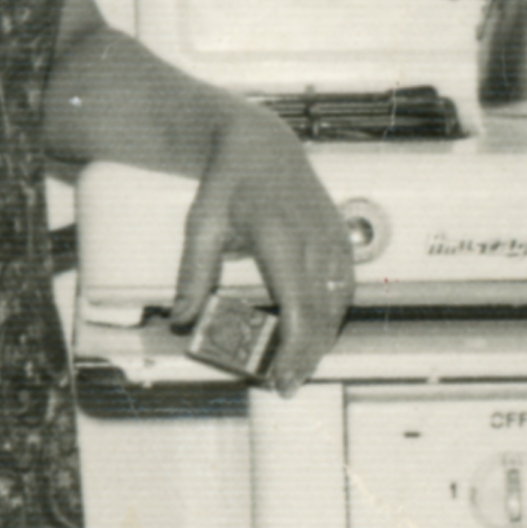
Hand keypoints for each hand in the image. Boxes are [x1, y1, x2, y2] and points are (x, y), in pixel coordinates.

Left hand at [169, 96, 355, 396]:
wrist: (261, 143)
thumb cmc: (230, 181)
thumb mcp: (201, 224)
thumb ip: (193, 273)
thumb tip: (181, 317)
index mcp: (279, 236)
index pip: (299, 305)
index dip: (296, 347)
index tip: (282, 376)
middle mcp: (313, 238)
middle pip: (322, 313)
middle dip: (307, 355)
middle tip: (285, 384)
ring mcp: (332, 236)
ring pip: (339, 303)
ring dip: (323, 338)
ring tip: (298, 364)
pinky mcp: (340, 236)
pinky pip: (345, 285)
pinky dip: (334, 314)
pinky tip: (317, 332)